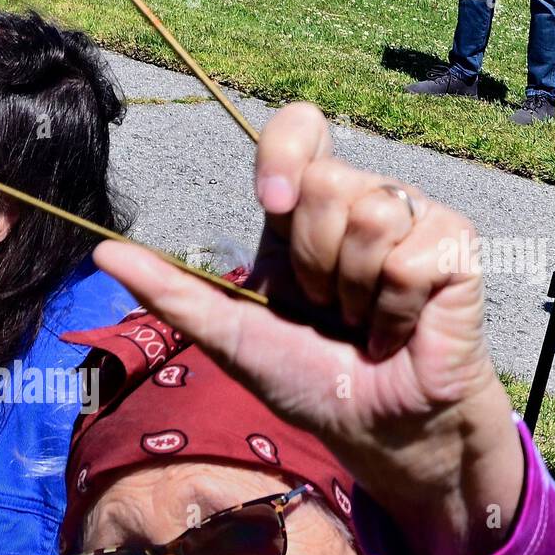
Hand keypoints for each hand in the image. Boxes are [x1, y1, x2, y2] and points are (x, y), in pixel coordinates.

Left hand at [94, 102, 524, 554]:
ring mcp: (411, 218)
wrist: (373, 427)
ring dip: (353, 292)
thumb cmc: (309, 380)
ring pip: (367, 213)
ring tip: (362, 323)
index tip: (271, 205)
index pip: (300, 127)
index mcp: (305, 212)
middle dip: (313, 263)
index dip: (285, 152)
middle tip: (327, 309)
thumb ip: (170, 291)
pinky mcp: (453, 245)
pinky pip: (407, 254)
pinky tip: (397, 331)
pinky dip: (392, 309)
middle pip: (324, 181)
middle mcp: (359, 201)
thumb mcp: (229, 335)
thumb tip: (101, 252)